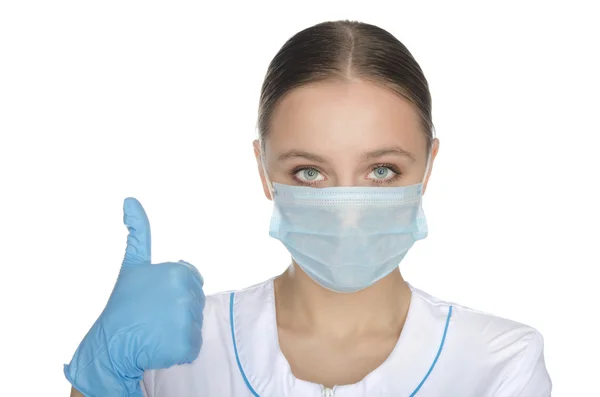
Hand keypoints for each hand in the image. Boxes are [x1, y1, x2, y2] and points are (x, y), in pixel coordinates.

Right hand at [64, 198, 204, 396]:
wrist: (110, 344)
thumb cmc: (122, 305)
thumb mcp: (133, 264)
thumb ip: (138, 232)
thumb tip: (130, 200)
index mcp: (178, 272)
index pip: (193, 282)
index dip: (174, 293)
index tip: (154, 299)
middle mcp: (185, 293)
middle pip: (196, 303)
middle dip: (179, 311)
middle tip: (154, 316)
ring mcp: (186, 320)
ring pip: (195, 324)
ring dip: (179, 331)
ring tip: (155, 331)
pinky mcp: (186, 344)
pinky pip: (193, 346)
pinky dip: (180, 350)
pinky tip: (160, 345)